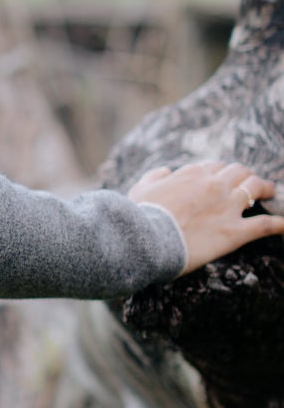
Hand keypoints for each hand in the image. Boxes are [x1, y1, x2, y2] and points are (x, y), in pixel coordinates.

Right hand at [128, 159, 283, 275]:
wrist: (144, 240)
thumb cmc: (138, 216)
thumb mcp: (140, 189)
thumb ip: (154, 176)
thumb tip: (165, 171)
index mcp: (192, 174)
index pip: (214, 167)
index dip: (220, 173)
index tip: (221, 179)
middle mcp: (214, 185)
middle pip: (239, 171)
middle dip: (245, 175)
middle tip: (250, 182)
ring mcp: (227, 207)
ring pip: (255, 188)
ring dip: (265, 188)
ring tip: (271, 192)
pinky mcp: (235, 231)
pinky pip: (266, 225)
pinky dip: (281, 223)